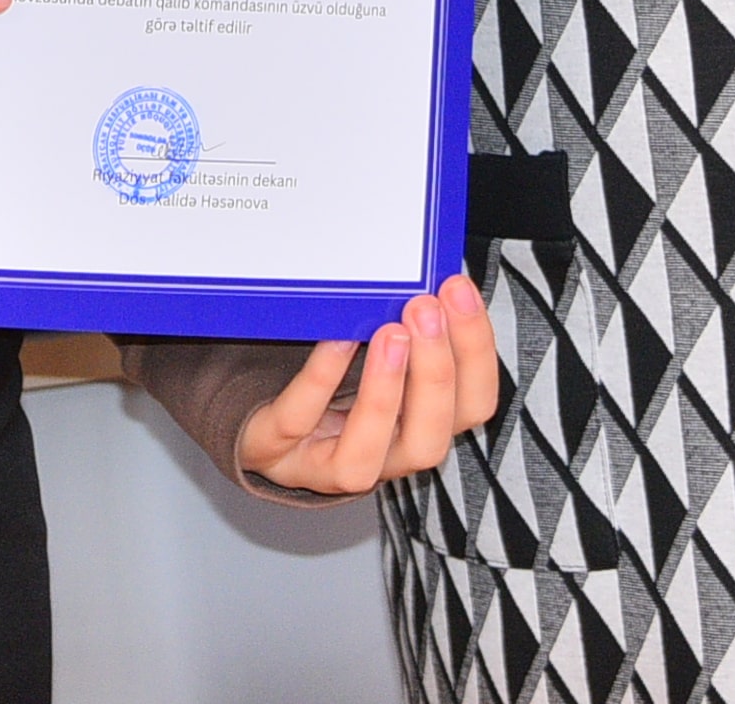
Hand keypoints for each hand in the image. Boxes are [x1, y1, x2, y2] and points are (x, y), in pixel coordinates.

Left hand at [231, 275, 502, 493]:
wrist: (259, 415)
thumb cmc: (332, 378)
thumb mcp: (377, 352)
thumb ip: (406, 326)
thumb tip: (429, 270)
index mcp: (419, 428)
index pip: (471, 407)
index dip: (474, 353)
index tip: (458, 289)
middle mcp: (381, 459)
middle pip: (429, 441)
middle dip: (435, 374)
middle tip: (426, 309)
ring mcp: (324, 465)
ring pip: (363, 459)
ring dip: (385, 393)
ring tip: (390, 332)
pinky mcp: (274, 451)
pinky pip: (297, 422)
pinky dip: (320, 380)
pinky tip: (336, 340)